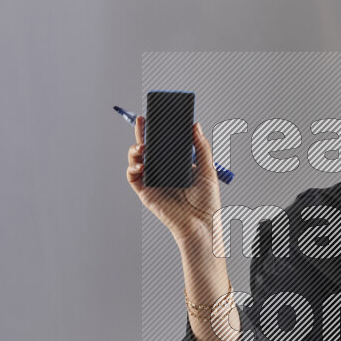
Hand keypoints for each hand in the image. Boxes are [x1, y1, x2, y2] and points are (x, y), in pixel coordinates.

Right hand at [126, 116, 223, 242]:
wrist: (201, 224)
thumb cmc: (207, 201)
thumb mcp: (208, 170)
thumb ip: (201, 147)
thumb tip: (195, 125)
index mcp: (177, 165)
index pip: (165, 144)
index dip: (159, 131)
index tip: (157, 116)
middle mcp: (163, 171)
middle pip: (148, 148)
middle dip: (142, 133)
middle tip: (143, 120)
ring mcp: (153, 182)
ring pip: (137, 160)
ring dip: (135, 150)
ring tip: (141, 147)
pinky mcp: (146, 193)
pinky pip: (133, 178)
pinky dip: (133, 168)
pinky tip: (140, 165)